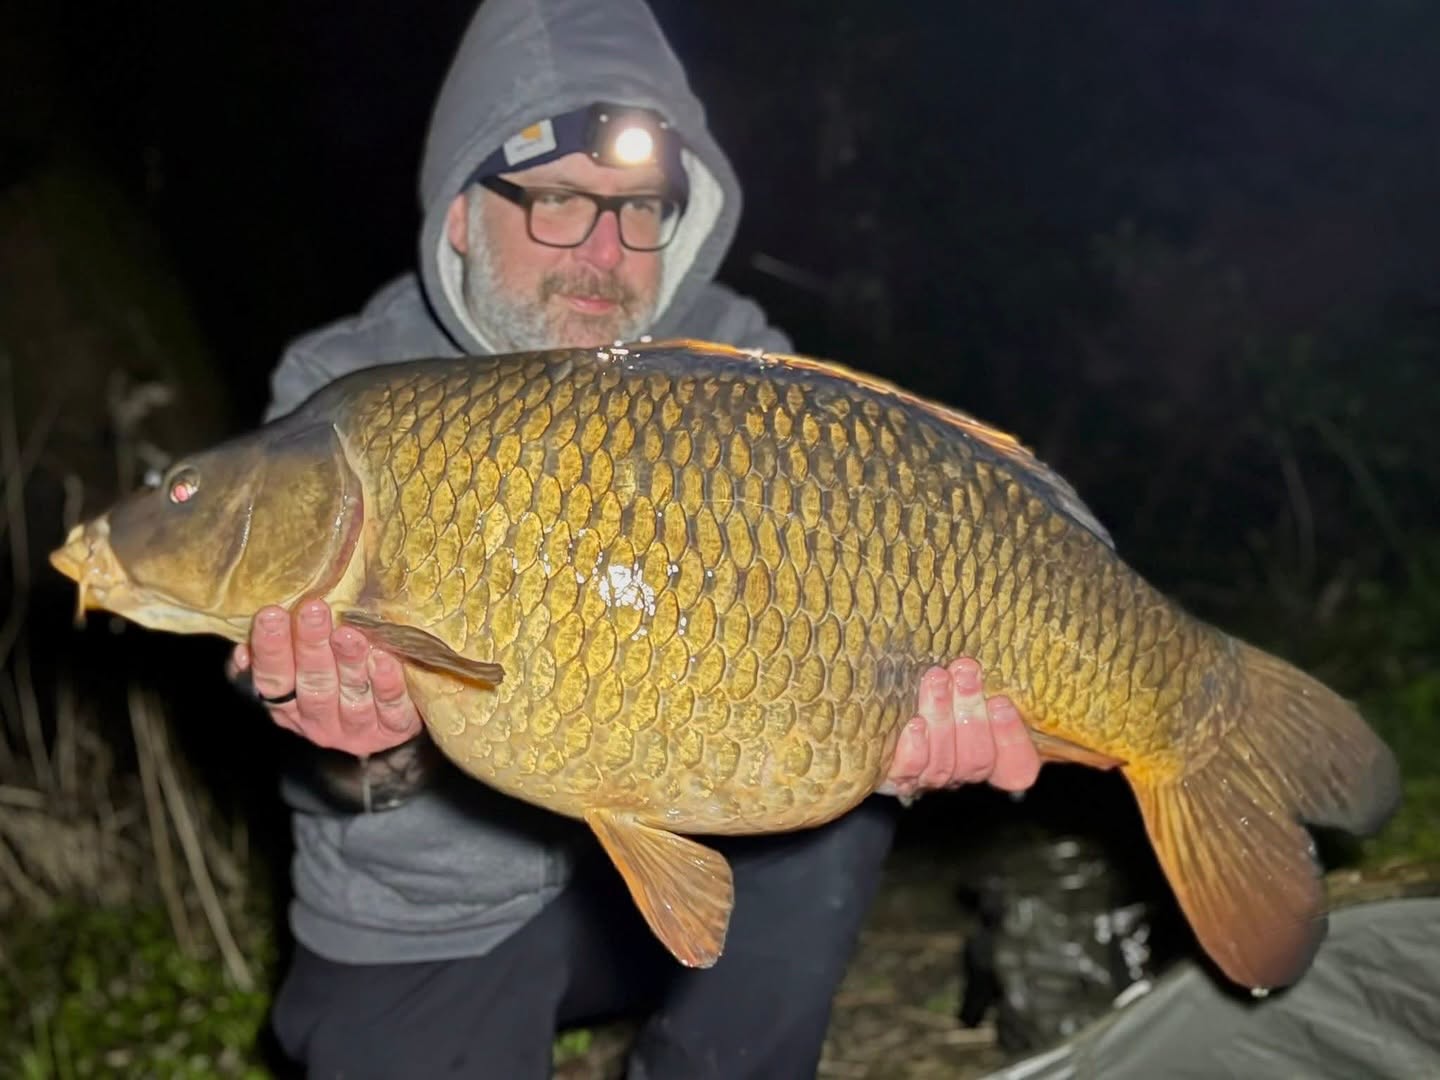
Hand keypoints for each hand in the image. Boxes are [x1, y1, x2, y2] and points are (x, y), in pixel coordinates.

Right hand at [227, 598, 420, 754]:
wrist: (396, 713)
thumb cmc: (340, 674)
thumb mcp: (302, 664)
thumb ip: (276, 653)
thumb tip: (242, 648)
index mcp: (290, 705)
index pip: (273, 679)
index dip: (271, 649)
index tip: (271, 613)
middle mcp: (319, 721)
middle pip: (313, 685)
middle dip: (311, 646)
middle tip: (314, 610)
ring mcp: (357, 729)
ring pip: (350, 696)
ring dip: (348, 663)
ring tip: (348, 633)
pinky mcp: (393, 729)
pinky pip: (390, 707)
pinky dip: (386, 682)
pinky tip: (384, 658)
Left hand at [878, 658, 1040, 798]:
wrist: (874, 725)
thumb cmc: (938, 690)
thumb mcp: (964, 687)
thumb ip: (977, 682)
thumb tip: (979, 660)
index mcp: (993, 755)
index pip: (1018, 766)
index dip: (1012, 738)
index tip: (1001, 701)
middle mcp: (965, 772)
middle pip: (978, 759)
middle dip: (971, 713)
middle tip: (965, 673)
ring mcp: (932, 779)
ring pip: (945, 763)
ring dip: (942, 719)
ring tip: (937, 680)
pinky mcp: (899, 779)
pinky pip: (910, 773)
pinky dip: (915, 749)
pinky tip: (915, 724)